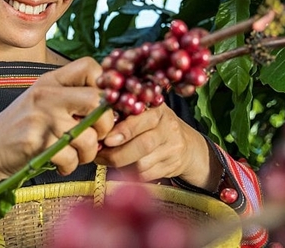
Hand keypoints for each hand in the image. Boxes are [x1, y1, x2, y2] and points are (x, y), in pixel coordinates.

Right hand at [0, 57, 112, 199]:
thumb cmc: (23, 125)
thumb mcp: (43, 98)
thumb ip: (70, 94)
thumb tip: (110, 101)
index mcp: (51, 80)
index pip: (90, 66)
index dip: (104, 85)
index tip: (100, 105)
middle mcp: (47, 95)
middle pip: (96, 101)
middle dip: (104, 124)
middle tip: (95, 135)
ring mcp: (41, 118)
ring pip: (88, 136)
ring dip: (88, 152)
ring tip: (76, 154)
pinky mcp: (37, 143)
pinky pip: (71, 158)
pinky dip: (70, 166)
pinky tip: (61, 163)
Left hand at [95, 104, 219, 189]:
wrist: (187, 145)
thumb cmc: (155, 125)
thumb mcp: (145, 112)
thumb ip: (125, 114)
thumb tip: (97, 124)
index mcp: (158, 110)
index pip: (141, 120)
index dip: (123, 131)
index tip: (106, 139)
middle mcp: (169, 128)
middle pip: (143, 145)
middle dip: (117, 154)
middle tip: (100, 155)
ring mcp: (172, 149)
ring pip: (142, 164)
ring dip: (121, 165)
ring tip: (108, 160)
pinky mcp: (172, 167)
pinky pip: (146, 175)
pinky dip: (131, 174)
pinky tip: (124, 167)